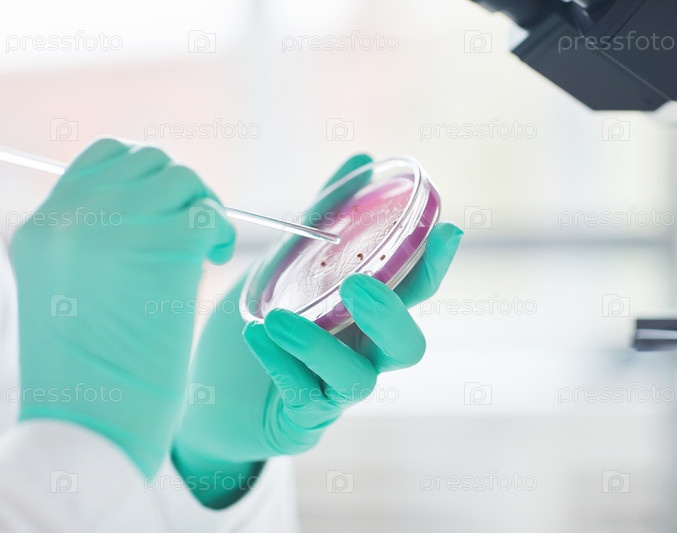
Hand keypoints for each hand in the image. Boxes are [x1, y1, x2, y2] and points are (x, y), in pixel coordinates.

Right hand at [10, 138, 234, 475]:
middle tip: (192, 237)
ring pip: (182, 179)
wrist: (93, 425)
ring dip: (204, 210)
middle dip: (180, 192)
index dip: (146, 177)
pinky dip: (219, 232)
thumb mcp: (69, 290)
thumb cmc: (90, 373)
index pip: (103, 157)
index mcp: (42, 229)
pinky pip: (206, 212)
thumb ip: (96, 239)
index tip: (166, 214)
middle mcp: (71, 219)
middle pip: (148, 161)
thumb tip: (156, 205)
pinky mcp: (163, 248)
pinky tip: (212, 262)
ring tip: (203, 253)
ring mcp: (115, 229)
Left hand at [172, 155, 461, 506]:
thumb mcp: (287, 263)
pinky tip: (255, 335)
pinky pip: (304, 397)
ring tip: (276, 317)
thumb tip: (359, 161)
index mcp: (368, 316)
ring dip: (319, 345)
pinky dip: (280, 363)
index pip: (415, 290)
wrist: (213, 389)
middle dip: (390, 316)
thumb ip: (323, 217)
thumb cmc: (265, 319)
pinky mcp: (303, 420)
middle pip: (407, 346)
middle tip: (357, 287)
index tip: (447, 228)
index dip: (436, 263)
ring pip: (356, 379)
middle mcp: (363, 354)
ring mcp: (336, 392)